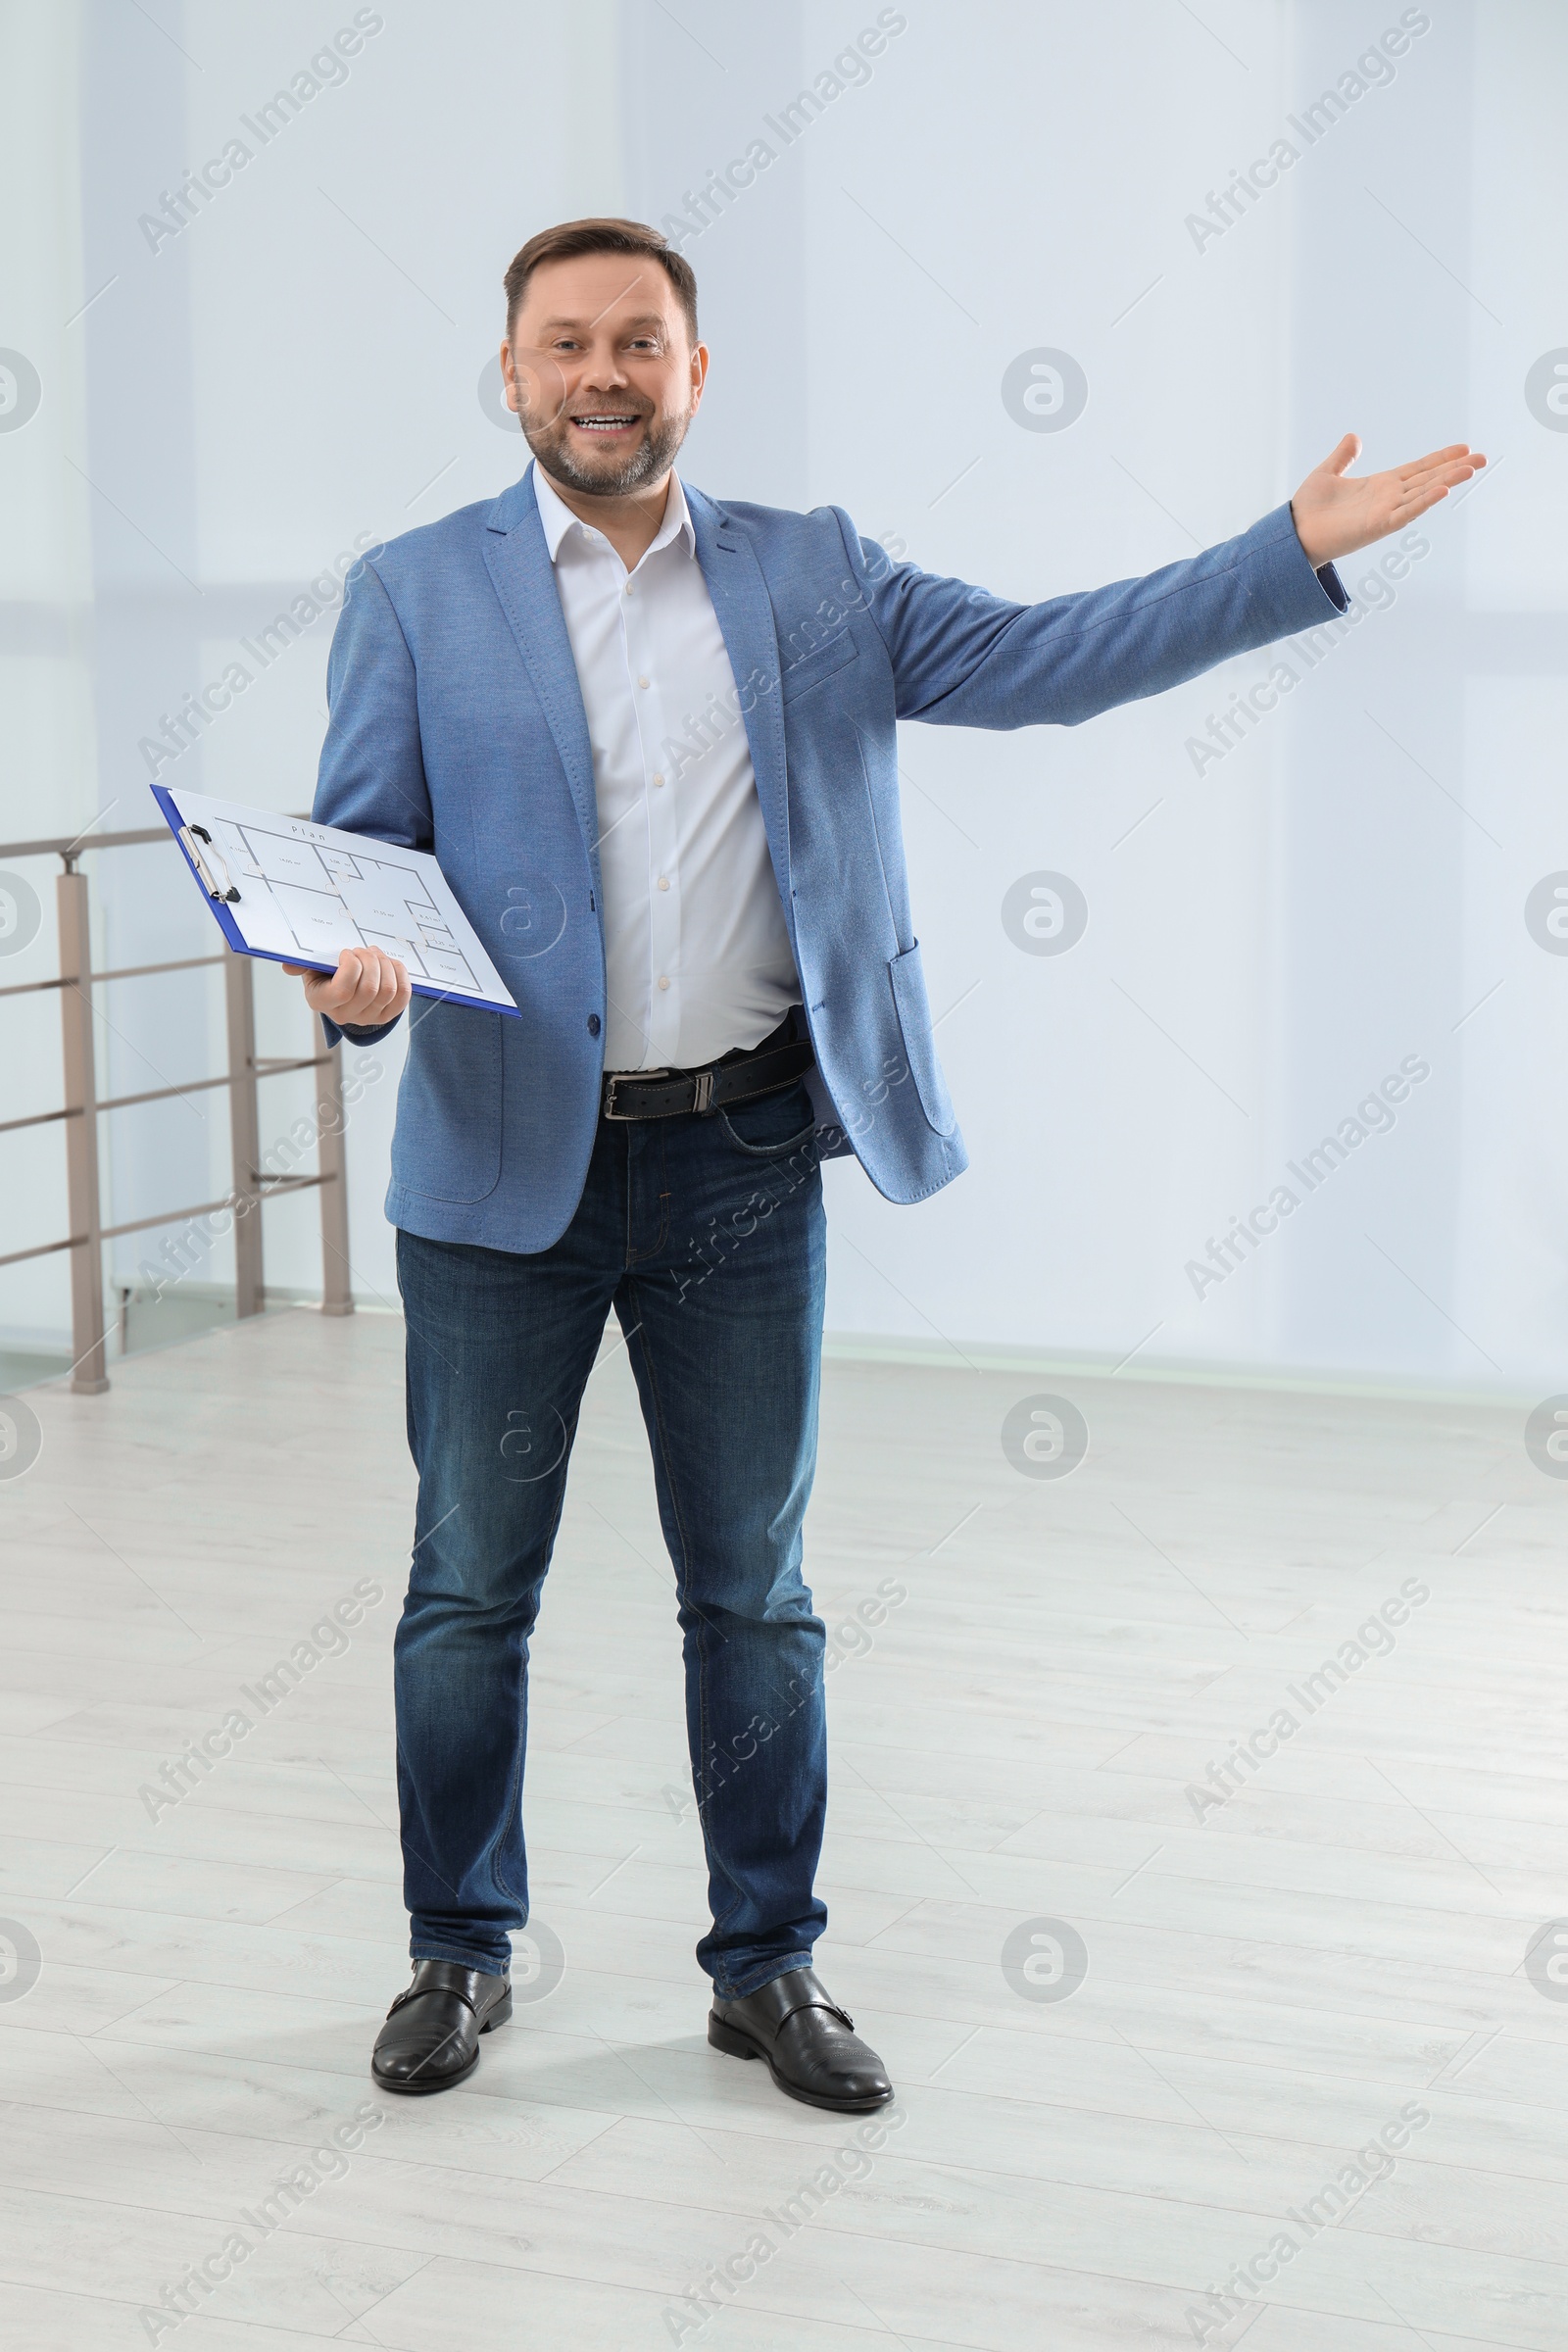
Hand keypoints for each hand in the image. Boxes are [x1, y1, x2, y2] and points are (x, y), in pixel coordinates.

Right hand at [283, 946, 409, 1027]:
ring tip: (376, 955)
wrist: (342, 988)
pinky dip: (400, 976)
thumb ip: (302, 964)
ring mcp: (368, 1018)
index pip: (343, 990)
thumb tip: (289, 966)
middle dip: (370, 961)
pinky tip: (391, 965)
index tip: (347, 953)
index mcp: (322, 1002)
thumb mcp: (311, 967)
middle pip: (369, 989)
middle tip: (364, 950)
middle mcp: (345, 1015)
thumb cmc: (327, 973)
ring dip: (385, 965)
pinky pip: (402, 996)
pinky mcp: (387, 1016)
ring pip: (388, 991)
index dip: (351, 966)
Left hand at [1289, 433, 1485, 566]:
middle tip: (1482, 458)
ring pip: (1422, 494)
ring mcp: (1384, 513)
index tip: (1464, 448)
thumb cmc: (1308, 509)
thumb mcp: (1327, 473)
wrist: (1292, 534)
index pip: (1418, 469)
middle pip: (1428, 479)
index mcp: (1380, 485)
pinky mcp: (1376, 526)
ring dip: (1447, 481)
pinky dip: (1423, 503)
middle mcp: (1387, 499)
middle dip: (1455, 468)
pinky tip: (1442, 491)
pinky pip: (1405, 513)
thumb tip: (1354, 437)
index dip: (1440, 458)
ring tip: (1470, 469)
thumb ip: (1343, 457)